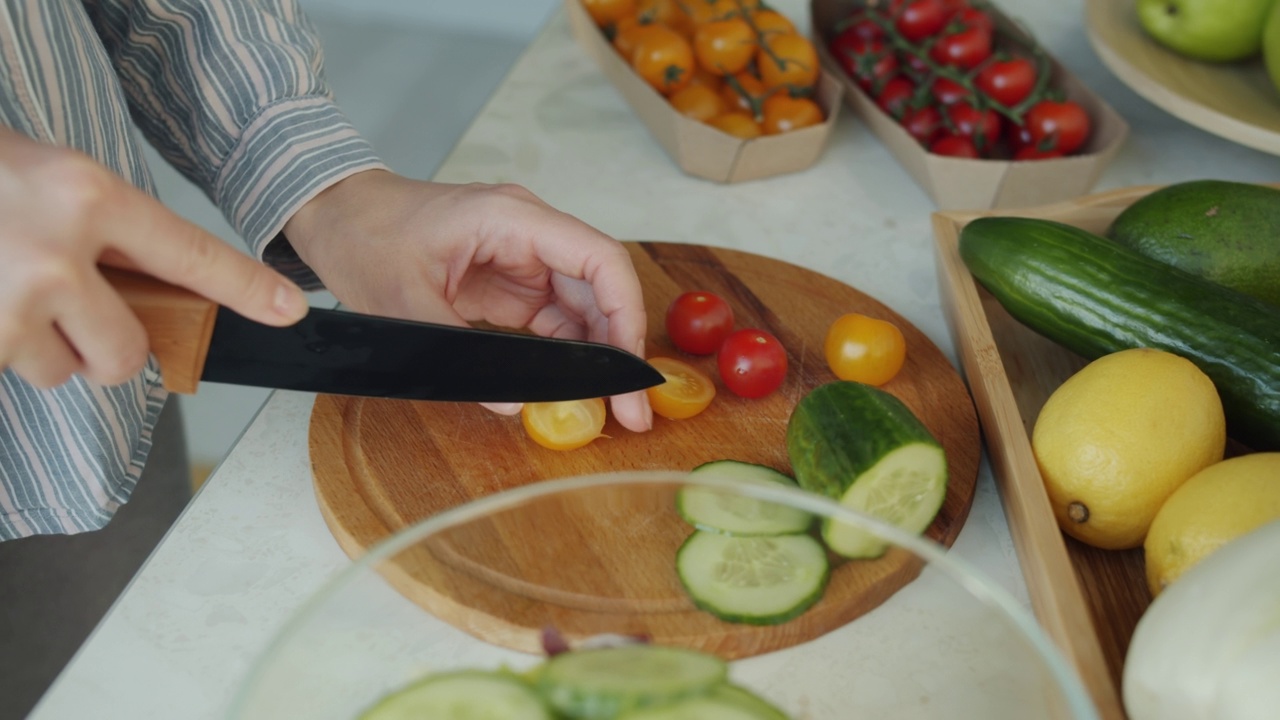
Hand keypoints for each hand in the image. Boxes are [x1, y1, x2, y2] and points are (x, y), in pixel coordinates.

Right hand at [0, 127, 307, 388]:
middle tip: (78, 312)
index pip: (190, 254)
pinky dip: (6, 348)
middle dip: (110, 350)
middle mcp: (53, 252)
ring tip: (10, 290)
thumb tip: (164, 300)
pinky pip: (16, 371)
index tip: (286, 312)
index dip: (245, 288)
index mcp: (88, 197)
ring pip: (63, 372)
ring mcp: (5, 302)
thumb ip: (113, 237)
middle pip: (125, 353)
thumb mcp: (60, 182)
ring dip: (45, 347)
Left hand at [282, 170, 653, 431]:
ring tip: (609, 408)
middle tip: (631, 408)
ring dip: (597, 356)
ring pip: (584, 308)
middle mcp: (530, 234)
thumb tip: (514, 402)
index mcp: (512, 219)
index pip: (598, 259)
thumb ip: (460, 353)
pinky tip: (573, 390)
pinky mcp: (510, 283)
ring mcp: (523, 258)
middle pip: (600, 288)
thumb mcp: (402, 302)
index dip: (625, 314)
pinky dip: (568, 355)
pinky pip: (554, 321)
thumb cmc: (363, 237)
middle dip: (618, 348)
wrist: (335, 216)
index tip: (628, 369)